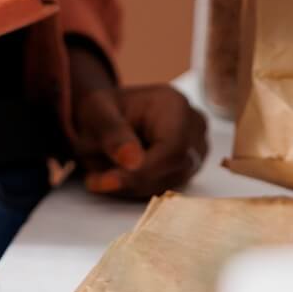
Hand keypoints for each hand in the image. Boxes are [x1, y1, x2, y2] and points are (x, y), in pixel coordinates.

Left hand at [67, 48, 209, 199]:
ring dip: (133, 186)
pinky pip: (167, 187)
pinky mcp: (188, 166)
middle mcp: (193, 125)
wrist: (107, 115)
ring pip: (170, 184)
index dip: (143, 172)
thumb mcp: (96, 113)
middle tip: (96, 179)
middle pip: (173, 170)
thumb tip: (134, 162)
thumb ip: (113, 135)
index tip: (107, 181)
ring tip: (102, 174)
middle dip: (133, 181)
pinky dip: (139, 187)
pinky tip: (119, 174)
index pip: (173, 149)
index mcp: (174, 104)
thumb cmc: (102, 109)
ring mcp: (196, 147)